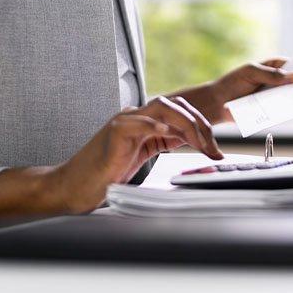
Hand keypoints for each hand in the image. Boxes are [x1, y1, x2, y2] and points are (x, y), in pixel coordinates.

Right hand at [52, 95, 222, 213]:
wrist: (78, 186)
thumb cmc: (107, 174)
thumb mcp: (144, 156)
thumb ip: (164, 143)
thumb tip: (194, 142)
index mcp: (145, 121)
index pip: (180, 112)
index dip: (201, 126)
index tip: (215, 148)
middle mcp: (136, 116)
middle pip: (176, 106)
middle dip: (200, 125)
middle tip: (213, 149)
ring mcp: (124, 121)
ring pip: (162, 108)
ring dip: (186, 125)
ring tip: (200, 144)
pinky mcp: (114, 131)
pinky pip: (138, 122)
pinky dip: (155, 125)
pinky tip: (169, 134)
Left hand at [184, 58, 292, 124]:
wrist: (218, 104)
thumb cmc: (233, 84)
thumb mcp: (251, 73)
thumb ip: (272, 75)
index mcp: (273, 67)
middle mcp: (276, 82)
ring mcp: (275, 97)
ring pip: (292, 97)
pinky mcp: (271, 111)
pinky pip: (284, 111)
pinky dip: (291, 110)